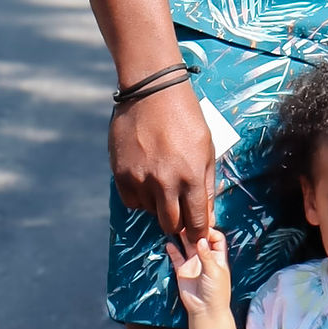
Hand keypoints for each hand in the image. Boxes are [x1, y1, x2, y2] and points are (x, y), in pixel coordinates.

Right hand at [114, 78, 217, 241]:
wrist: (152, 93)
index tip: (198, 235)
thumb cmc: (186, 118)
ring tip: (163, 182)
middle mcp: (164, 182)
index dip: (199, 232)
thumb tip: (208, 216)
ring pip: (150, 212)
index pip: (197, 221)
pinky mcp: (120, 174)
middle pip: (171, 224)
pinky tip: (147, 180)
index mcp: (191, 176)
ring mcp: (140, 179)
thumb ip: (207, 185)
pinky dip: (140, 197)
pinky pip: (131, 201)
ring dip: (158, 205)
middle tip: (181, 213)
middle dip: (179, 224)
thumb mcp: (206, 150)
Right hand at [168, 223, 230, 324]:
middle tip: (186, 222)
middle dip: (194, 230)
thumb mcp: (214, 271)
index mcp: (217, 256)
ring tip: (177, 228)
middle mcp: (205, 257)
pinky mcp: (182, 271)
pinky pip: (177, 258)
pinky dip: (173, 250)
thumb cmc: (216, 291)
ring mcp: (193, 263)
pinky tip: (169, 243)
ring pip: (187, 246)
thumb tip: (200, 239)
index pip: (216, 238)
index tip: (202, 227)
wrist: (205, 310)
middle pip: (200, 239)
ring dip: (182, 237)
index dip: (210, 231)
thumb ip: (206, 255)